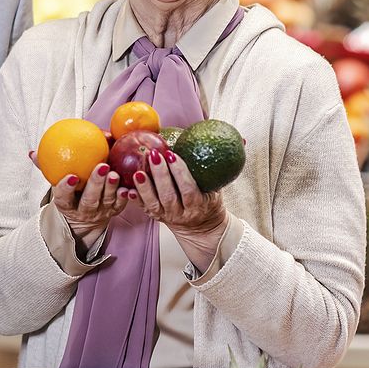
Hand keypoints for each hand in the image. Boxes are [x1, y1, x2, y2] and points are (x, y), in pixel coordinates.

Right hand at [39, 156, 128, 246]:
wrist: (85, 218)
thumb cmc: (70, 193)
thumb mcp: (57, 183)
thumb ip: (47, 167)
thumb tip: (32, 153)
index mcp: (67, 205)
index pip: (64, 198)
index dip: (67, 188)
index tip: (72, 176)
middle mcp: (84, 211)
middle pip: (89, 200)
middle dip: (95, 184)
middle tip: (102, 166)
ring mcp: (101, 213)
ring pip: (106, 201)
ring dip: (111, 187)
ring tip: (114, 173)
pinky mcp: (115, 211)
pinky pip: (121, 204)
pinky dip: (125, 195)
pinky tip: (127, 184)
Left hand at [135, 149, 227, 271]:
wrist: (201, 227)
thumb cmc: (209, 199)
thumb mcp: (219, 186)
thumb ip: (225, 165)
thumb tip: (242, 140)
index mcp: (199, 205)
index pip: (189, 189)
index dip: (180, 173)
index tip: (172, 153)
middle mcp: (182, 214)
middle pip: (169, 196)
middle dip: (160, 175)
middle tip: (153, 154)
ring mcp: (167, 217)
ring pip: (154, 204)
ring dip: (145, 186)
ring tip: (137, 169)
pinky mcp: (155, 217)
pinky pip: (143, 208)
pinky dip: (135, 198)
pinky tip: (126, 186)